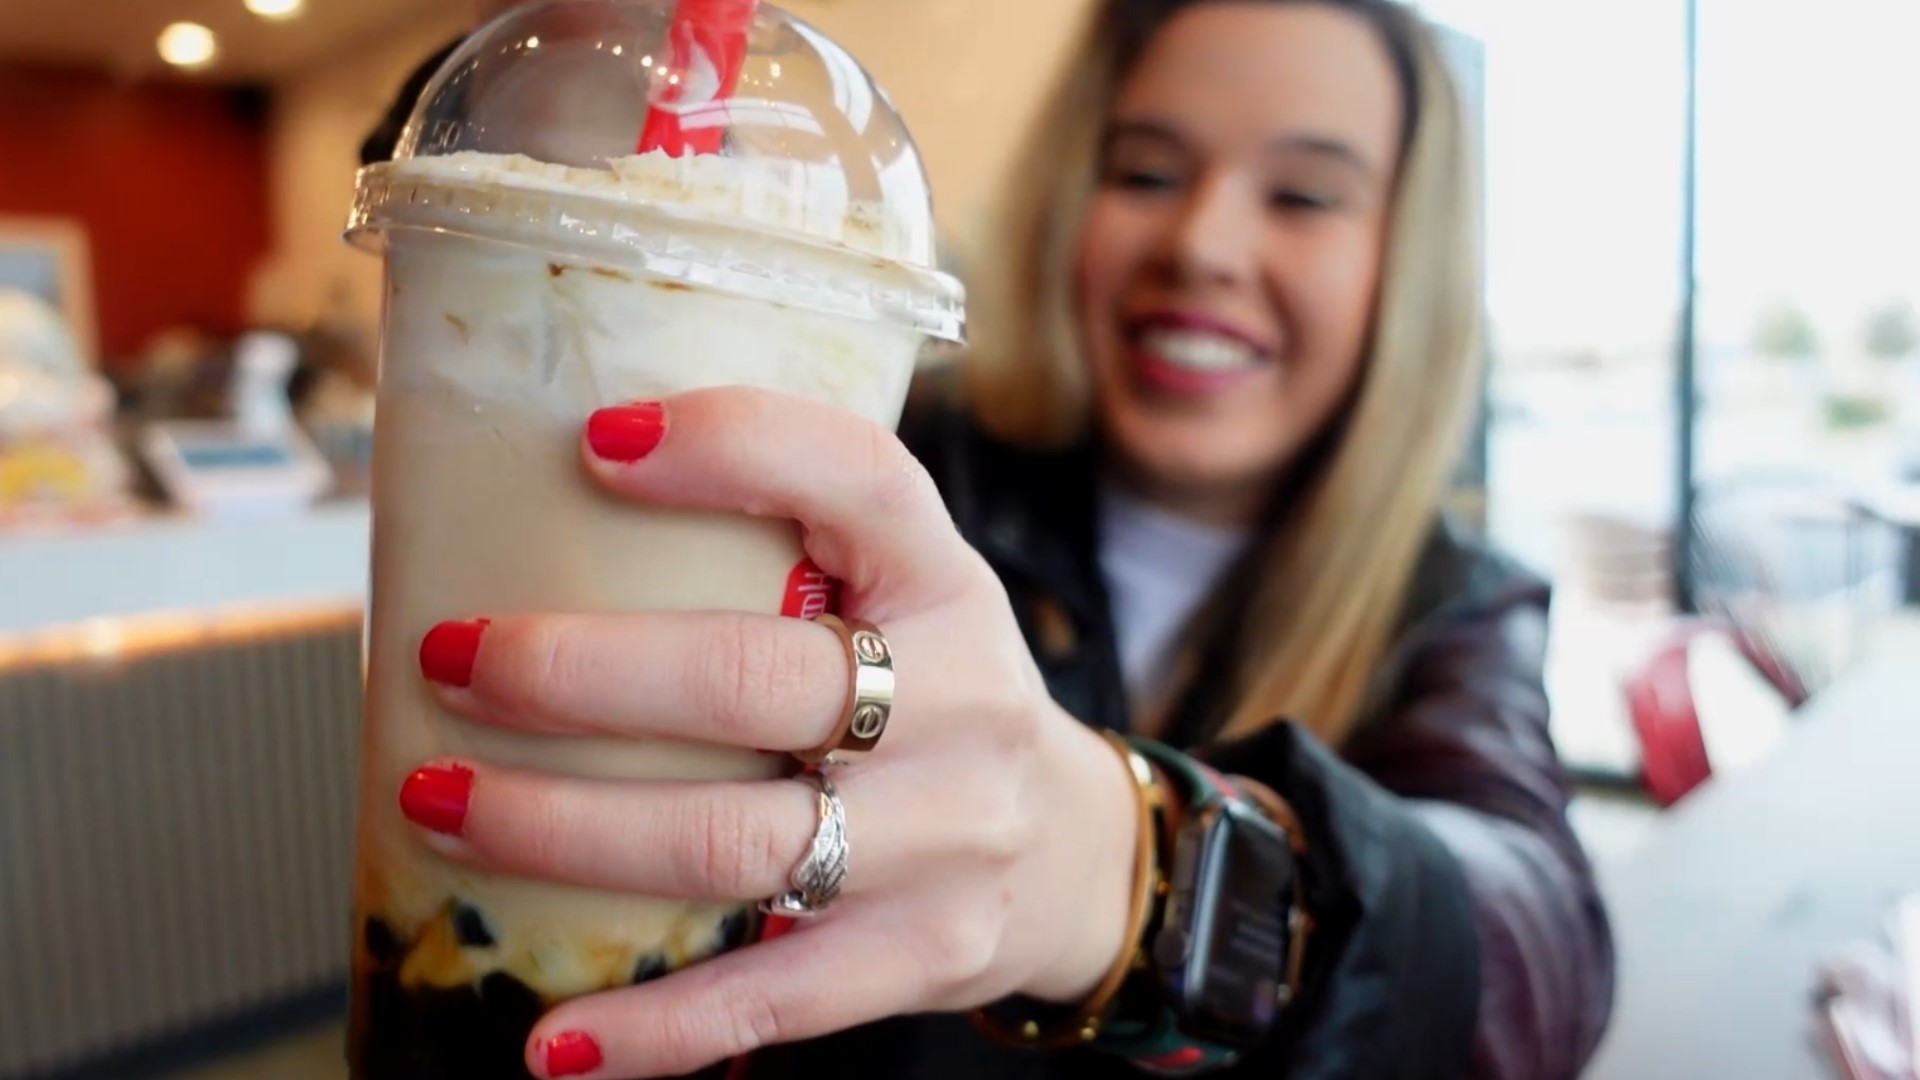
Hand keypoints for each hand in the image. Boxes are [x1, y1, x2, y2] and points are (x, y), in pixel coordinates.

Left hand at [401, 388, 1141, 1078]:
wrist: (1068, 850)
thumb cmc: (929, 695)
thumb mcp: (899, 593)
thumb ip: (780, 550)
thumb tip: (535, 514)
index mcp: (943, 577)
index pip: (859, 479)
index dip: (734, 445)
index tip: (596, 443)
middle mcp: (963, 699)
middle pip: (754, 681)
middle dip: (578, 673)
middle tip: (453, 660)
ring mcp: (950, 836)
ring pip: (736, 842)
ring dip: (563, 831)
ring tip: (439, 806)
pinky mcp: (923, 952)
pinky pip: (770, 995)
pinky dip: (650, 1025)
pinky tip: (550, 1037)